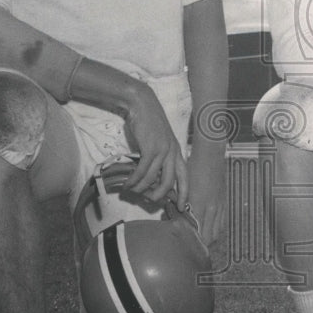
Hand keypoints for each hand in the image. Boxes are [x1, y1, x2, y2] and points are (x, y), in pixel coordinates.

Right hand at [122, 83, 188, 205]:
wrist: (143, 105)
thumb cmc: (150, 124)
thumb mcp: (160, 141)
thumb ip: (160, 157)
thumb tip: (153, 177)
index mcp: (177, 152)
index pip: (185, 176)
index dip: (184, 193)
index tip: (181, 207)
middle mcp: (173, 152)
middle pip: (170, 182)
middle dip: (160, 195)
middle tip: (149, 201)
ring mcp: (162, 150)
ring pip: (154, 178)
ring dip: (141, 188)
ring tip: (132, 191)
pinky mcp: (150, 148)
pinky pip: (142, 170)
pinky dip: (134, 180)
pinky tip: (127, 184)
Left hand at [187, 139, 227, 246]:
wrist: (210, 157)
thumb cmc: (194, 169)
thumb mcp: (183, 187)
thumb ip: (180, 204)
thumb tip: (174, 215)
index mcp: (199, 206)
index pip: (196, 233)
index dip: (190, 242)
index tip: (183, 242)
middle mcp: (211, 209)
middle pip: (208, 238)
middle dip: (200, 244)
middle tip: (190, 243)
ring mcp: (219, 207)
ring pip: (216, 233)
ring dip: (208, 238)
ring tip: (199, 238)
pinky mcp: (224, 203)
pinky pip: (221, 223)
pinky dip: (215, 229)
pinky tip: (209, 227)